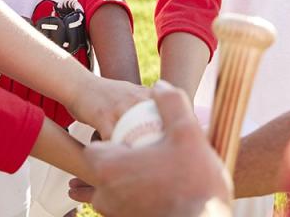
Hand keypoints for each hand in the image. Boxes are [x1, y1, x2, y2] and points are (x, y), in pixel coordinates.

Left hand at [73, 80, 232, 216]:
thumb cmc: (196, 181)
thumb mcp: (187, 133)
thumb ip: (170, 104)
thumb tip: (160, 85)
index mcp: (110, 169)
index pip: (93, 151)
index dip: (107, 141)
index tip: (124, 138)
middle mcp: (106, 196)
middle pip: (100, 173)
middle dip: (115, 163)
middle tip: (138, 155)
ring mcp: (118, 215)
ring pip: (110, 195)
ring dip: (122, 184)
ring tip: (147, 175)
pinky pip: (123, 209)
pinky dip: (133, 200)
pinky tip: (155, 192)